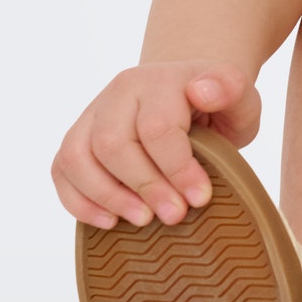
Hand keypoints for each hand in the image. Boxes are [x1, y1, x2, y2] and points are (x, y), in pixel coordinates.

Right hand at [52, 61, 261, 227]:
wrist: (191, 92)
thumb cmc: (218, 104)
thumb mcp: (240, 95)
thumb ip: (232, 89)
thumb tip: (201, 91)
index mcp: (161, 80)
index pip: (158, 127)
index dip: (177, 169)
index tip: (200, 198)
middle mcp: (120, 92)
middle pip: (112, 144)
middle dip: (144, 186)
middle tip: (174, 216)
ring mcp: (93, 114)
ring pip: (77, 156)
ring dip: (107, 196)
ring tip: (142, 220)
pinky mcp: (77, 137)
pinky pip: (61, 169)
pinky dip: (78, 201)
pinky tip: (110, 221)